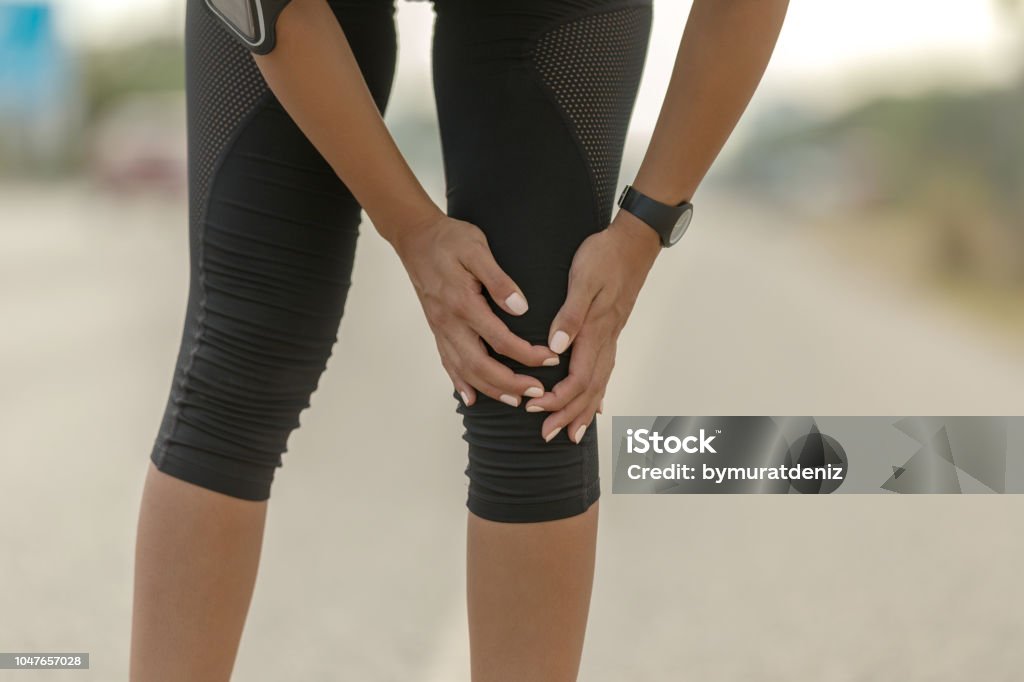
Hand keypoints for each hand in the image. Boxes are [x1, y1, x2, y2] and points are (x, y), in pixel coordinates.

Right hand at [392, 214, 559, 406]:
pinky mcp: (436, 329)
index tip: (550, 359)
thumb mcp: (477, 249)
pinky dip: (460, 382)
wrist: (414, 237)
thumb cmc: (450, 239)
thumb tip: (520, 308)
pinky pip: (447, 361)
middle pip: (480, 365)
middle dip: (510, 383)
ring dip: (490, 389)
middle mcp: (449, 322)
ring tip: (515, 400)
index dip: (527, 354)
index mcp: (463, 303)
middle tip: (537, 392)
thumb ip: (498, 280)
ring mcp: (440, 328)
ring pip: (464, 369)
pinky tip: (471, 397)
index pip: (500, 340)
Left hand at [524, 210, 661, 441]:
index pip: (577, 379)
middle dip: (567, 415)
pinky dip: (597, 392)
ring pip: (599, 384)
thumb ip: (570, 314)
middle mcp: (606, 341)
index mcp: (596, 332)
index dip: (556, 398)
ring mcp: (611, 338)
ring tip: (570, 433)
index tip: (534, 407)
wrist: (634, 242)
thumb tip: (556, 347)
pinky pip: (605, 371)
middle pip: (588, 390)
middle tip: (547, 434)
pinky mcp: (611, 331)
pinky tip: (594, 404)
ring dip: (583, 410)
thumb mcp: (583, 280)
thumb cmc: (605, 257)